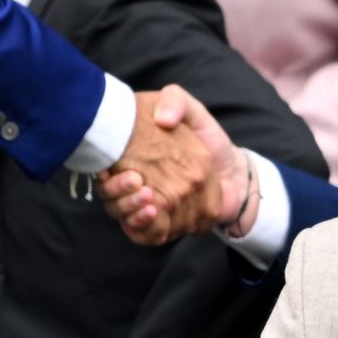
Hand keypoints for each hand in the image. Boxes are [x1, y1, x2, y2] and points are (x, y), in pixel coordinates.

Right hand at [101, 85, 251, 243]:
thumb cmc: (207, 139)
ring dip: (133, 211)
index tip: (111, 170)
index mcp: (135, 161)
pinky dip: (146, 228)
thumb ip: (175, 101)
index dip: (105, 175)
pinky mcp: (164, 226)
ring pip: (127, 218)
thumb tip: (163, 119)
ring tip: (149, 199)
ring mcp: (149, 209)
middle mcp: (137, 187)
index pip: (106, 173)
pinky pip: (146, 236)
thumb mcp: (190, 110)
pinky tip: (154, 214)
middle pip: (113, 200)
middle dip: (121, 195)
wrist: (232, 169)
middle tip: (137, 182)